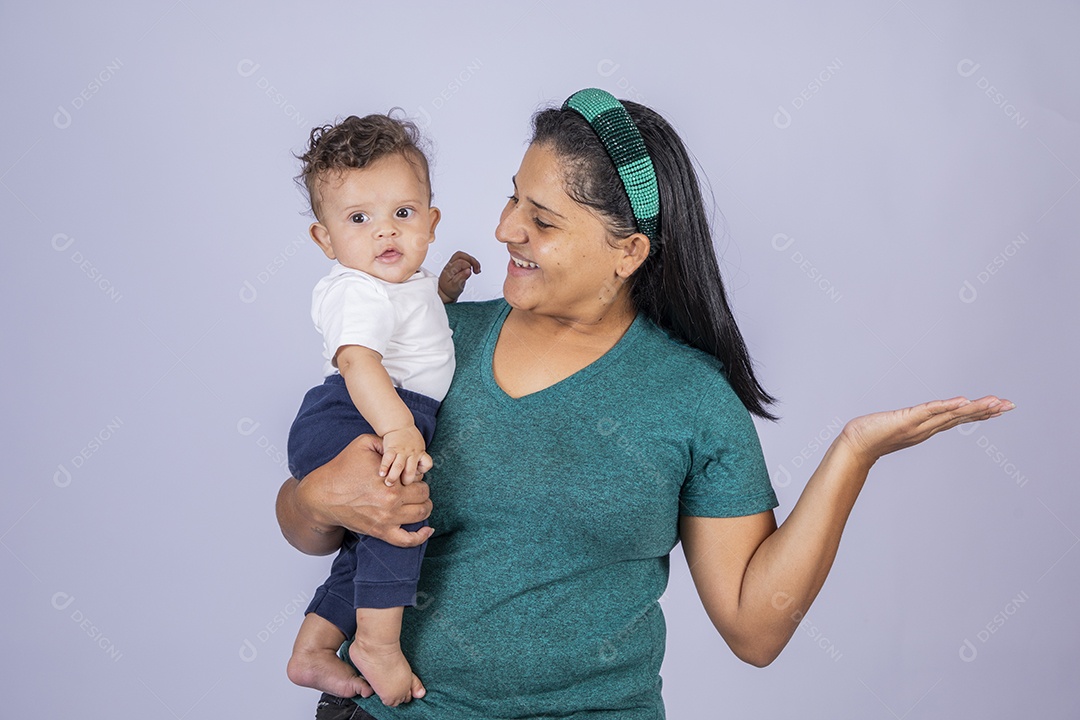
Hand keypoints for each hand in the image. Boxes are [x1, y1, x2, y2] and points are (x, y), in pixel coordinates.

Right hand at [295, 434, 432, 547]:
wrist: (322, 496)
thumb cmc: (342, 468)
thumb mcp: (363, 444)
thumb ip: (386, 441)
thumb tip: (402, 446)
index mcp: (390, 480)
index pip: (419, 477)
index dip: (416, 473)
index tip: (407, 473)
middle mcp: (391, 502)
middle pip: (423, 495)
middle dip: (421, 488)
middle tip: (413, 486)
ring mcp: (387, 520)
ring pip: (421, 515)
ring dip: (424, 507)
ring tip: (419, 501)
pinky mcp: (380, 532)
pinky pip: (407, 541)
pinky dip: (420, 537)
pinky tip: (428, 530)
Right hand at [380, 425, 432, 485]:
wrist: (398, 424)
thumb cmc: (408, 440)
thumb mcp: (418, 448)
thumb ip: (418, 461)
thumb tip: (417, 476)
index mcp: (420, 453)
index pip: (427, 464)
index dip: (421, 471)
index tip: (414, 477)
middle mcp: (412, 453)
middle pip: (411, 470)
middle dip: (406, 480)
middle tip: (400, 488)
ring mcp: (402, 451)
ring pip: (400, 466)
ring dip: (394, 476)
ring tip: (388, 483)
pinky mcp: (391, 448)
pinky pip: (388, 458)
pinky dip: (385, 466)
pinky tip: (381, 473)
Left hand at [438, 250, 480, 302]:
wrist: (444, 292)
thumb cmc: (449, 290)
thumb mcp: (455, 287)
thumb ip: (461, 278)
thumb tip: (468, 270)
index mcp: (449, 270)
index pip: (460, 262)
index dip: (468, 266)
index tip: (472, 273)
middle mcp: (450, 265)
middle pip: (461, 255)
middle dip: (471, 260)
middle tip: (476, 269)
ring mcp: (452, 264)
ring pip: (463, 256)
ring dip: (472, 261)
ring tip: (477, 269)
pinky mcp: (456, 265)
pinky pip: (463, 259)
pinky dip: (471, 262)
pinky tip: (475, 268)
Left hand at [839, 395, 1014, 466]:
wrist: (854, 446)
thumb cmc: (871, 436)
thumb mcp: (897, 426)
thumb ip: (908, 423)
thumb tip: (914, 418)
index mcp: (927, 428)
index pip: (957, 418)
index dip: (978, 413)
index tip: (999, 408)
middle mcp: (926, 428)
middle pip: (961, 417)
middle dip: (986, 411)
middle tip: (1010, 405)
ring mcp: (918, 425)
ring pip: (951, 415)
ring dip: (973, 408)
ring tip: (995, 402)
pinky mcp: (906, 420)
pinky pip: (929, 411)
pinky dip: (946, 406)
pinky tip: (962, 401)